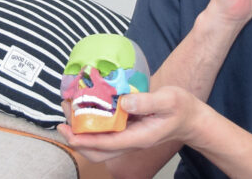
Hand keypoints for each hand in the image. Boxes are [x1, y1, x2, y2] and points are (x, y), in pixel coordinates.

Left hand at [58, 88, 202, 163]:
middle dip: (77, 139)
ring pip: (99, 144)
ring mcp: (128, 137)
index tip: (69, 132)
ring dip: (81, 133)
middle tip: (62, 122)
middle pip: (98, 151)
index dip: (86, 140)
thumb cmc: (181, 109)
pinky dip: (91, 125)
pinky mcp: (127, 131)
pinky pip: (105, 134)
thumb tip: (124, 102)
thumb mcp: (168, 99)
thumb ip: (147, 101)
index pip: (107, 144)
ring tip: (68, 114)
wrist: (190, 119)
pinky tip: (85, 109)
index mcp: (139, 137)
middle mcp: (130, 141)